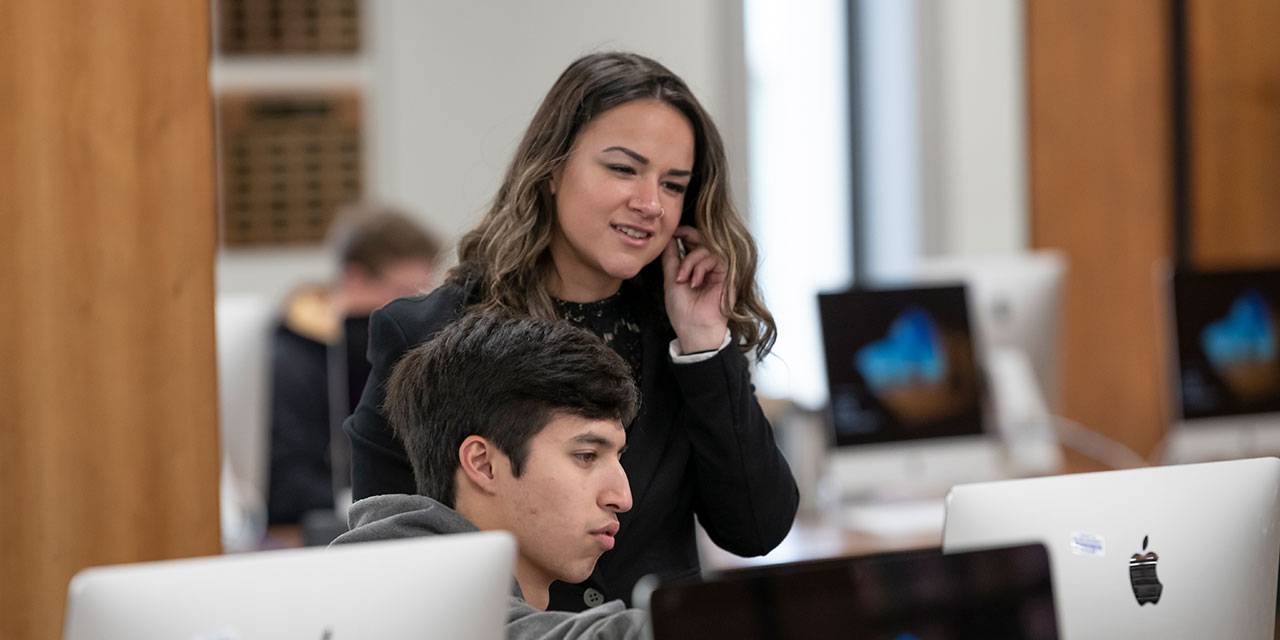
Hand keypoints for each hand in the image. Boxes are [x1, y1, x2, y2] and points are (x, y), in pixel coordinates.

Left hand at [661, 226, 731, 353]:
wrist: (694, 328)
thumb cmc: (683, 310)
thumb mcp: (671, 279)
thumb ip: (671, 258)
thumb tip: (669, 239)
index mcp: (695, 267)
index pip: (693, 242)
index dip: (684, 233)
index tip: (673, 231)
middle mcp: (707, 266)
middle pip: (703, 239)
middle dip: (689, 235)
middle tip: (678, 235)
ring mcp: (718, 270)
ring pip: (705, 249)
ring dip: (690, 262)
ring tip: (682, 279)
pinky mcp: (727, 274)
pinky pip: (714, 258)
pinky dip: (700, 267)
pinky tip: (695, 282)